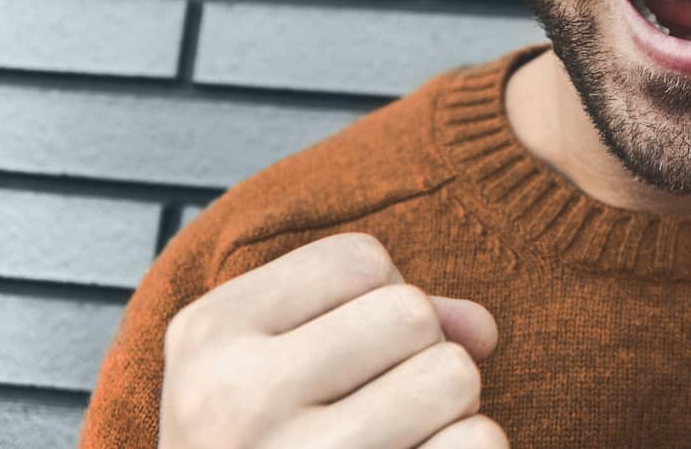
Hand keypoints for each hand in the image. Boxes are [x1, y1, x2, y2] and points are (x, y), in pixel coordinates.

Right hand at [159, 232, 505, 448]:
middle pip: (412, 314)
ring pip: (454, 375)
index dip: (376, 304)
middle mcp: (233, 400)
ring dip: (447, 411)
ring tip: (392, 446)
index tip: (339, 362)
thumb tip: (483, 328)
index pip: (360, 261)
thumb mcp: (277, 370)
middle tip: (376, 411)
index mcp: (207, 335)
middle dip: (419, 355)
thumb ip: (377, 318)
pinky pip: (477, 445)